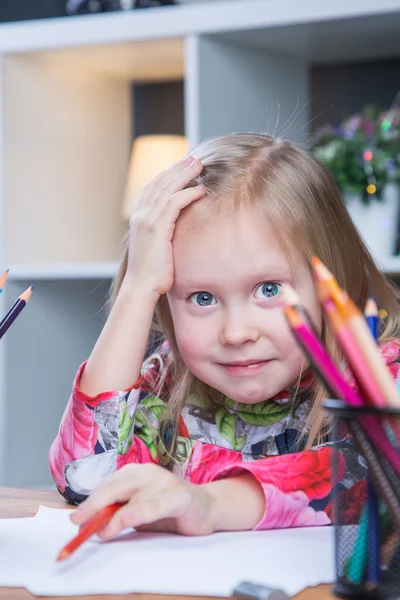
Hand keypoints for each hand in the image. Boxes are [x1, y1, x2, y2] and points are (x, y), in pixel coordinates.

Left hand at [70, 463, 217, 537]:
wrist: (206, 508)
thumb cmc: (168, 510)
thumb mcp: (138, 510)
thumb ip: (117, 512)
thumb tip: (89, 523)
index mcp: (135, 473)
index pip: (107, 485)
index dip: (90, 502)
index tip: (75, 519)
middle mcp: (148, 473)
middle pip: (115, 486)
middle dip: (95, 505)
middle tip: (79, 522)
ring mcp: (164, 482)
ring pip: (133, 496)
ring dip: (114, 515)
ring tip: (99, 530)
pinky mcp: (179, 496)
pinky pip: (155, 505)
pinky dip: (139, 512)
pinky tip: (128, 520)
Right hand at [125, 156, 204, 296]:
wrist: (141, 288)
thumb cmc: (151, 273)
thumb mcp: (156, 248)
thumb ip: (163, 233)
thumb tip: (177, 229)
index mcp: (139, 218)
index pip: (152, 188)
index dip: (168, 174)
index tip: (183, 166)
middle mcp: (140, 216)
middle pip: (159, 183)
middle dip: (177, 169)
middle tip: (194, 158)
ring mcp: (146, 221)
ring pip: (166, 190)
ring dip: (184, 176)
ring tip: (199, 166)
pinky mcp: (156, 229)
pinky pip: (173, 205)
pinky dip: (186, 195)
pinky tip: (199, 190)